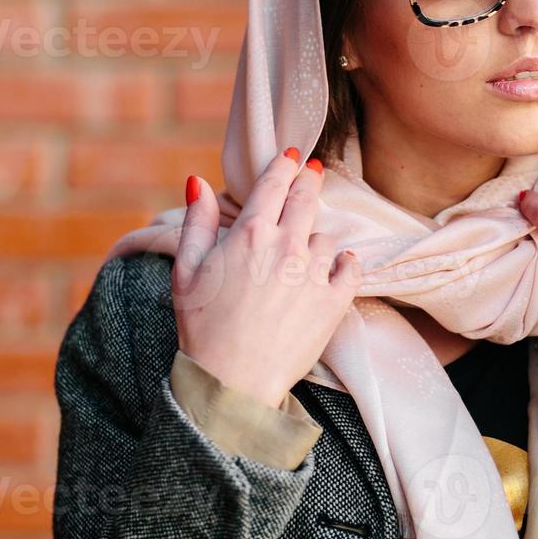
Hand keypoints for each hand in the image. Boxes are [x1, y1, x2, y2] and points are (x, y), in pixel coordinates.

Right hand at [174, 149, 361, 407]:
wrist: (231, 381)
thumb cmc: (201, 328)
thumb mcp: (186, 270)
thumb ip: (197, 222)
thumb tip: (197, 180)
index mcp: (250, 233)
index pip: (274, 184)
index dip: (284, 165)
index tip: (292, 157)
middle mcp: (286, 245)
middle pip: (306, 199)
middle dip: (309, 180)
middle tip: (313, 171)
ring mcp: (313, 273)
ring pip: (326, 236)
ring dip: (317, 235)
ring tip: (310, 244)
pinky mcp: (333, 301)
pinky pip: (351, 267)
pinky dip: (346, 263)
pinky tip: (339, 265)